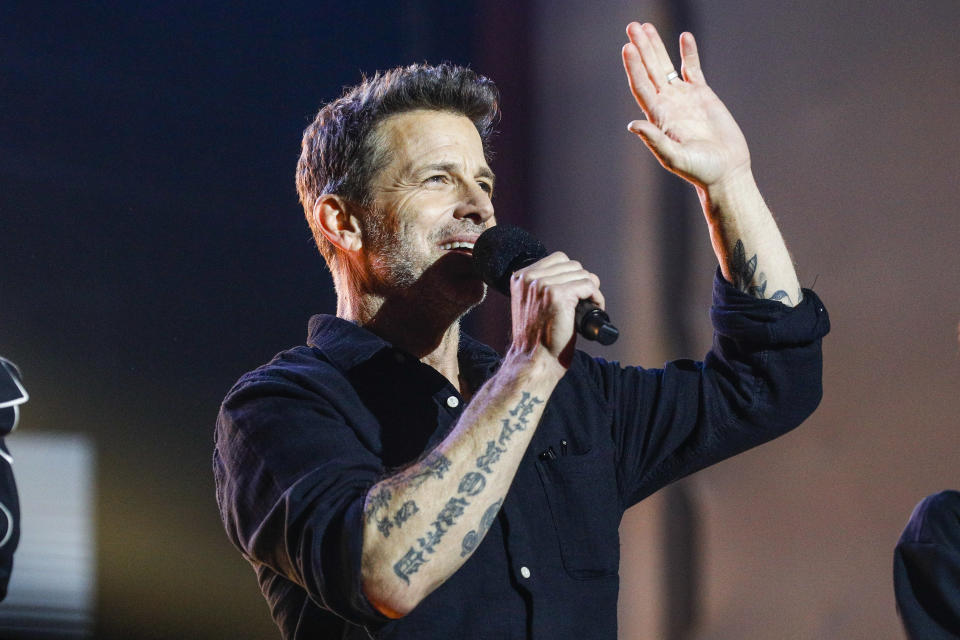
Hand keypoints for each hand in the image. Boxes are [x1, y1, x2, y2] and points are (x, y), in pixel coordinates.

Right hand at [509, 252, 602, 367]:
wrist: (534, 360)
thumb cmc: (536, 339)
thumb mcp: (530, 304)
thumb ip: (541, 286)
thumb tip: (572, 274)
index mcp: (520, 277)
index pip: (558, 259)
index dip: (571, 274)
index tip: (575, 291)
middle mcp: (529, 278)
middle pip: (572, 265)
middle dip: (582, 282)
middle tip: (585, 301)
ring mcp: (543, 285)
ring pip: (582, 274)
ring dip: (591, 290)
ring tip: (590, 306)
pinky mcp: (558, 295)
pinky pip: (588, 286)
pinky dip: (597, 297)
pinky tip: (595, 308)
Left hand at [622, 22, 750, 188]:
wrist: (726, 171)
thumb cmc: (700, 170)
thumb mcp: (674, 157)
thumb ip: (654, 141)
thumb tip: (632, 126)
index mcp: (658, 117)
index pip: (641, 86)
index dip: (634, 66)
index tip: (627, 47)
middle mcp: (667, 105)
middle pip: (649, 70)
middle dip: (641, 48)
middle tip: (632, 26)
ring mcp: (684, 98)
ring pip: (665, 66)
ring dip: (656, 46)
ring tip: (646, 26)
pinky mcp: (702, 95)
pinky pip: (692, 69)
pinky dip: (688, 53)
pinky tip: (684, 37)